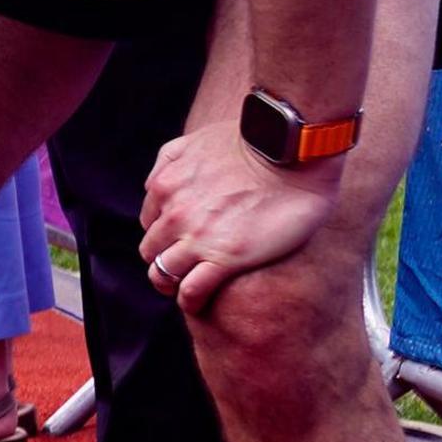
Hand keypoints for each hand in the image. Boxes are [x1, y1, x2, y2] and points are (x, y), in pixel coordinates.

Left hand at [138, 124, 339, 313]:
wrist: (291, 151)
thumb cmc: (253, 142)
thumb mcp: (196, 139)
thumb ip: (170, 160)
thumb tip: (157, 184)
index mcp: (165, 186)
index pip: (150, 222)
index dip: (164, 234)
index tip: (179, 240)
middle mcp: (174, 214)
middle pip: (151, 251)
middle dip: (163, 259)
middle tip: (183, 267)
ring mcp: (197, 238)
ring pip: (162, 274)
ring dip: (170, 283)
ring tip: (185, 290)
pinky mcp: (225, 258)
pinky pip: (191, 291)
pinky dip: (190, 300)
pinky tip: (198, 302)